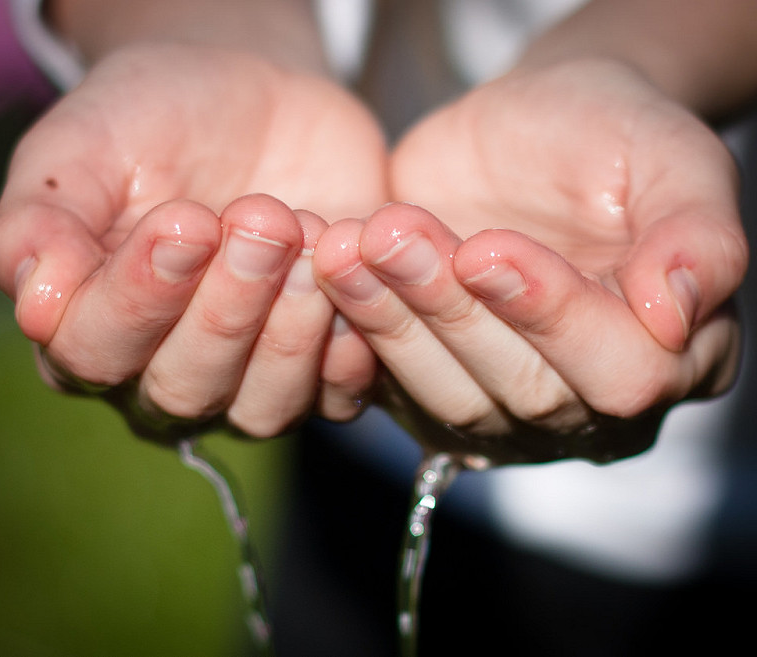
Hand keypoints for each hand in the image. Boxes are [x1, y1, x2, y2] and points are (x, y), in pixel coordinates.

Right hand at [0, 43, 386, 440]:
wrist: (253, 104)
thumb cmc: (155, 124)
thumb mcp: (83, 150)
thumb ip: (44, 222)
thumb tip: (35, 298)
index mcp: (91, 329)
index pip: (95, 352)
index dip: (138, 296)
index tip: (183, 221)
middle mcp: (166, 372)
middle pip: (186, 388)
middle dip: (228, 307)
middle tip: (260, 220)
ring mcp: (251, 377)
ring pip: (265, 405)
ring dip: (292, 327)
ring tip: (308, 233)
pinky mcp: (322, 363)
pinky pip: (339, 393)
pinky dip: (351, 342)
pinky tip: (352, 267)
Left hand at [315, 58, 746, 464]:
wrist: (536, 134)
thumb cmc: (612, 142)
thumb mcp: (675, 163)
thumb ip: (699, 237)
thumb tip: (678, 314)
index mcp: (671, 359)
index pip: (620, 371)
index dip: (551, 316)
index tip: (485, 247)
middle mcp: (588, 404)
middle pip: (522, 391)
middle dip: (450, 310)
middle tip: (393, 233)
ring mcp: (506, 408)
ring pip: (446, 394)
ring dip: (391, 320)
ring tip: (347, 245)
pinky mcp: (434, 388)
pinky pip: (391, 384)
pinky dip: (356, 328)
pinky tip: (328, 269)